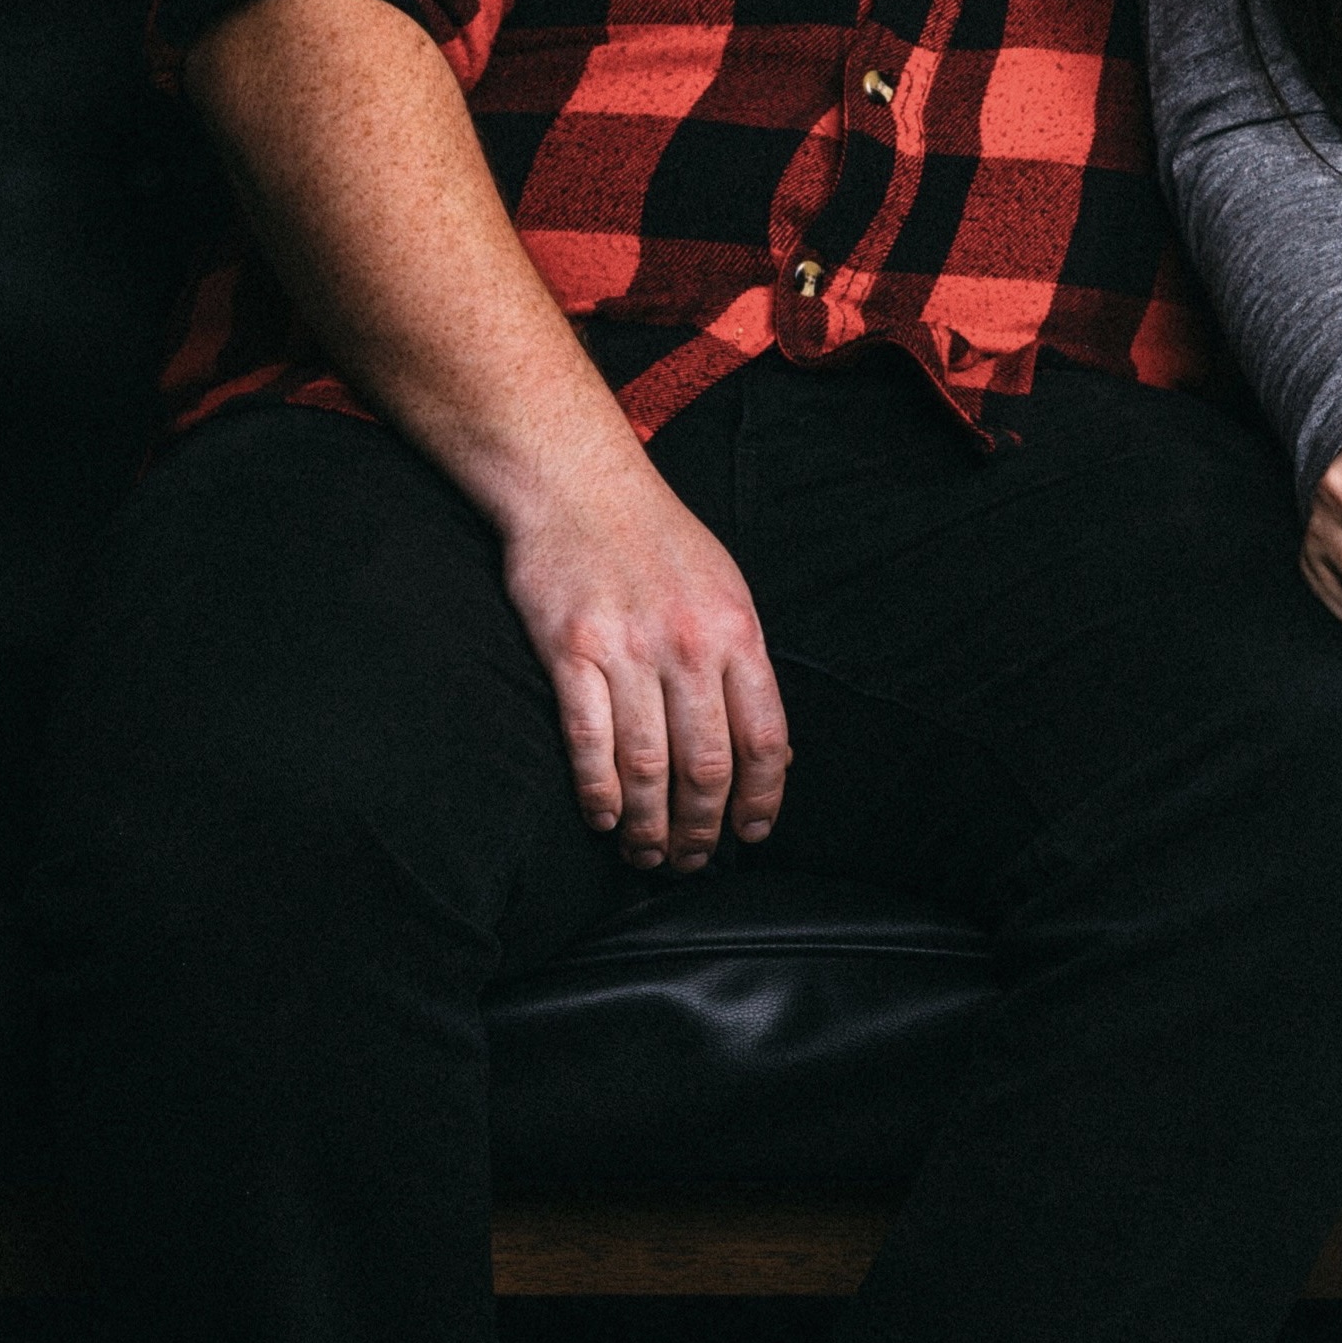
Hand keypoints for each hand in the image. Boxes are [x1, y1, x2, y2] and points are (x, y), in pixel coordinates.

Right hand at [501, 467, 791, 866]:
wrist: (578, 482)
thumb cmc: (656, 538)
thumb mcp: (724, 588)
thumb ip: (744, 665)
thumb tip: (771, 749)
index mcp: (736, 630)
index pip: (764, 737)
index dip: (762, 797)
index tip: (752, 832)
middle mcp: (688, 645)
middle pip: (706, 765)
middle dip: (702, 827)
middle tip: (691, 860)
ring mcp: (628, 649)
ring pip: (648, 765)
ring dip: (650, 824)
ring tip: (647, 853)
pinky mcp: (570, 651)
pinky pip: (589, 742)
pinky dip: (598, 792)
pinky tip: (605, 818)